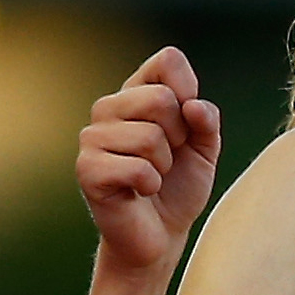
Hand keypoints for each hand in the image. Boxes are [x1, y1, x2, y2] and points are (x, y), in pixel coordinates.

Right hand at [76, 47, 222, 269]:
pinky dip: (151, 184)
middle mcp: (109, 108)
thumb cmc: (180, 186)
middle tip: (168, 158)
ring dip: (165, 165)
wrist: (161, 234)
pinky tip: (140, 192)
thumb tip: (193, 106)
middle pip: (161, 98)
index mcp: (136, 92)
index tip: (188, 121)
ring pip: (151, 137)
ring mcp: (92, 137)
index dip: (189, 89)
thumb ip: (207, 120)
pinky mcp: (87, 170)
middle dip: (179, 136)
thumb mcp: (205, 148)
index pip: (167, 60)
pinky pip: (138, 168)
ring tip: (153, 176)